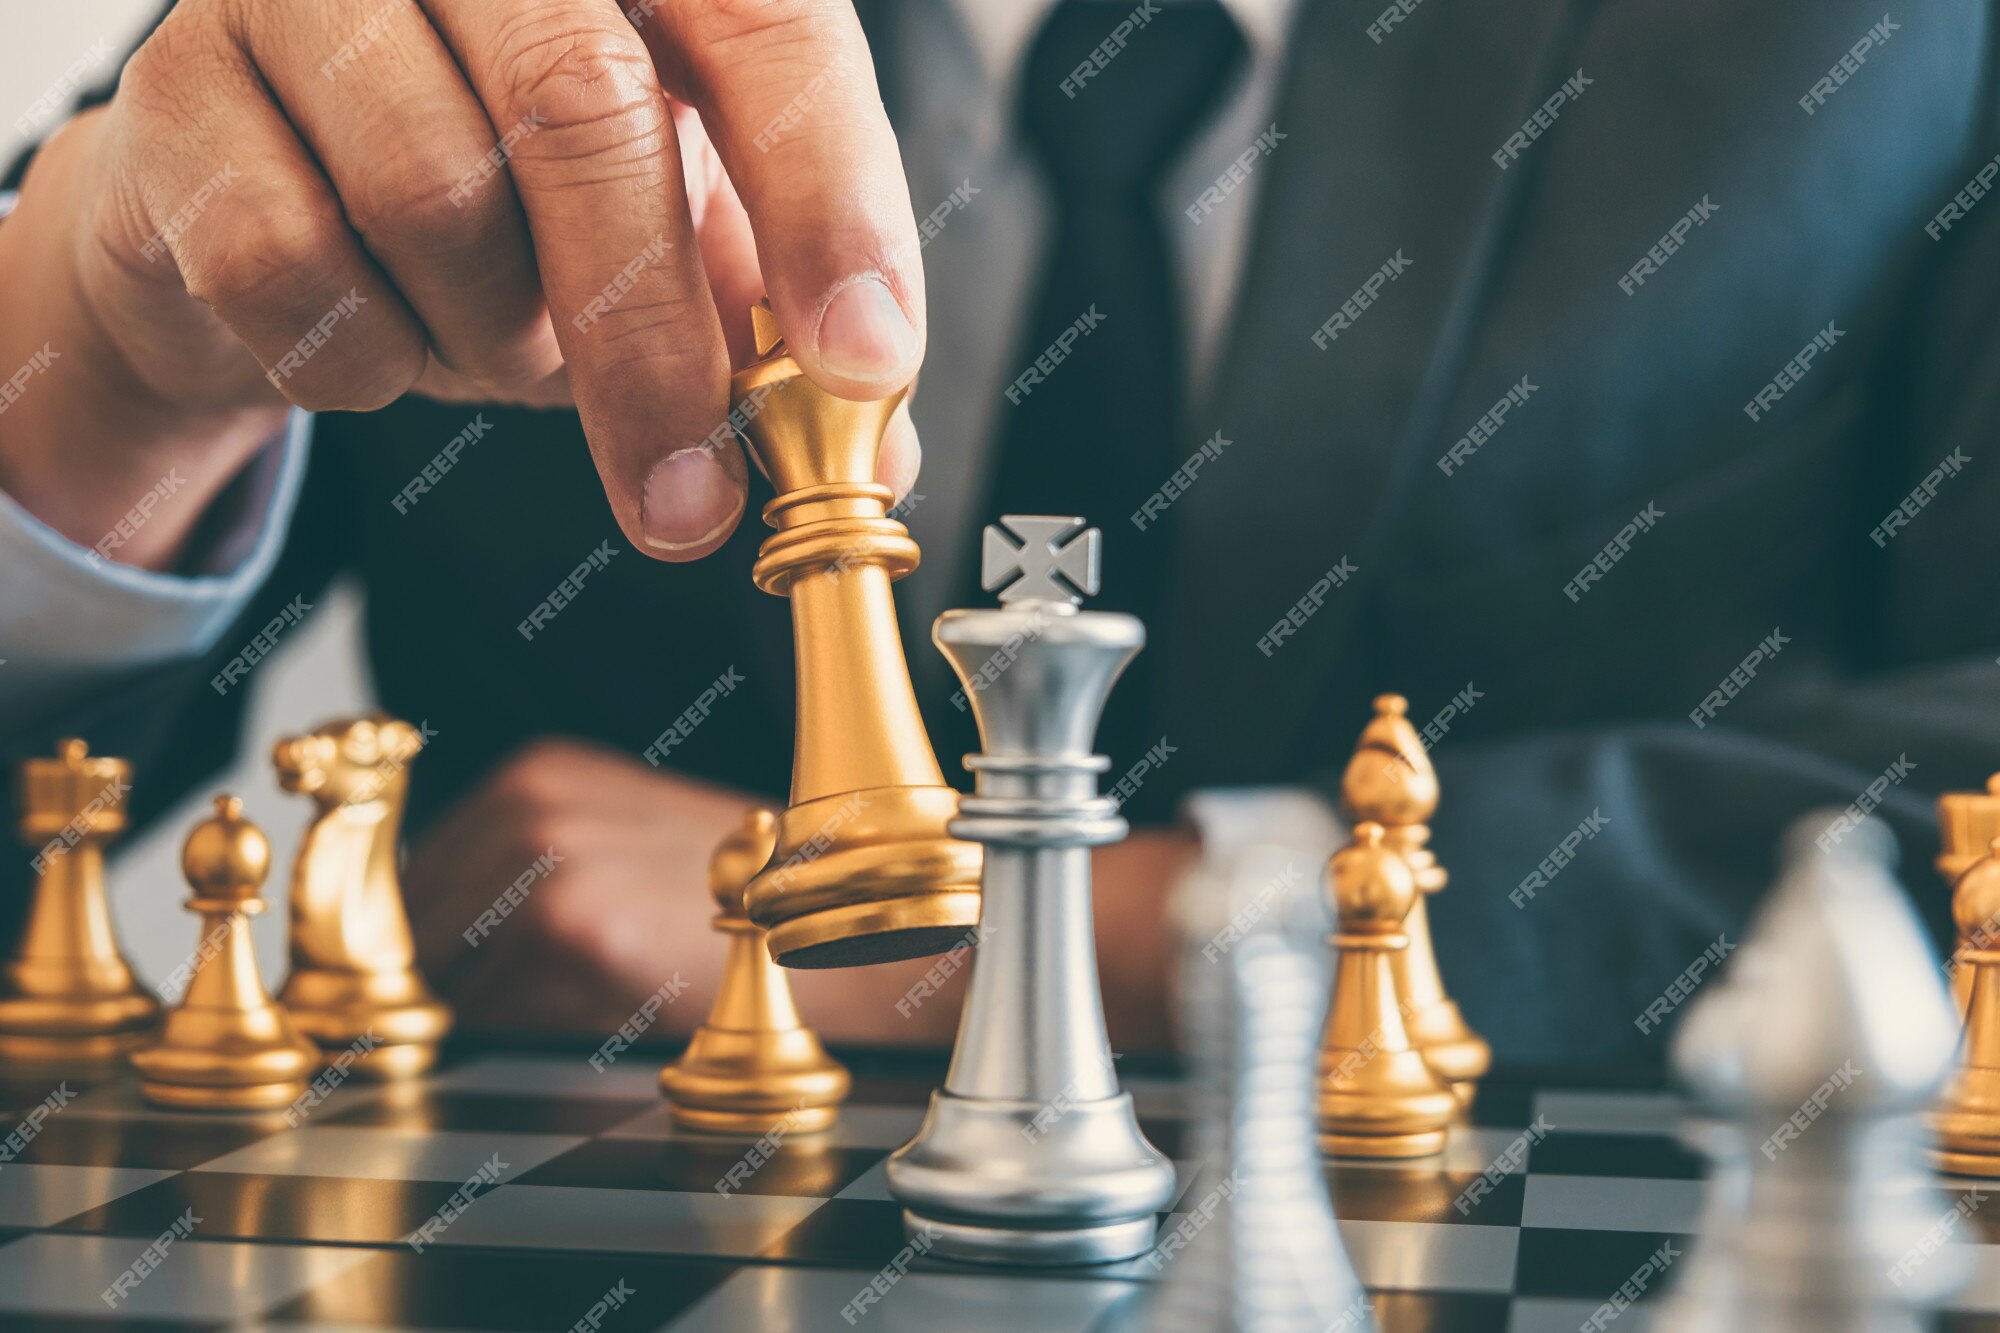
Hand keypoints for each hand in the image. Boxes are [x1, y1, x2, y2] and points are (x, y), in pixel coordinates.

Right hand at [0, 0, 922, 567]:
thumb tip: (876, 457)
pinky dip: (366, 360)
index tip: (859, 364)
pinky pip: (295, 272)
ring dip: (492, 335)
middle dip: (651, 346)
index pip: (767, 31)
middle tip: (687, 507)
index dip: (827, 200)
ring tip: (498, 335)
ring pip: (434, 198)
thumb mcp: (666, 238)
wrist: (264, 198)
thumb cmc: (500, 200)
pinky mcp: (175, 91)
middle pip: (584, 116)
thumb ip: (767, 320)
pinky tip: (379, 332)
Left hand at [403, 737, 1193, 1050]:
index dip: (411, 938)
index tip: (418, 983)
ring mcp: (552, 864)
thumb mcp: (622, 844)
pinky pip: (496, 1012)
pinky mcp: (579, 932)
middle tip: (493, 1014)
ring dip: (476, 1012)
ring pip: (444, 972)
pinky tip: (596, 1019)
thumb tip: (420, 941)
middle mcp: (534, 804)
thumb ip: (524, 871)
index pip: (412, 872)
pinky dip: (521, 1034)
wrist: (853, 917)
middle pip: (413, 920)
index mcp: (541, 775)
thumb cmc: (748, 898)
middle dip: (434, 977)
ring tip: (568, 1015)